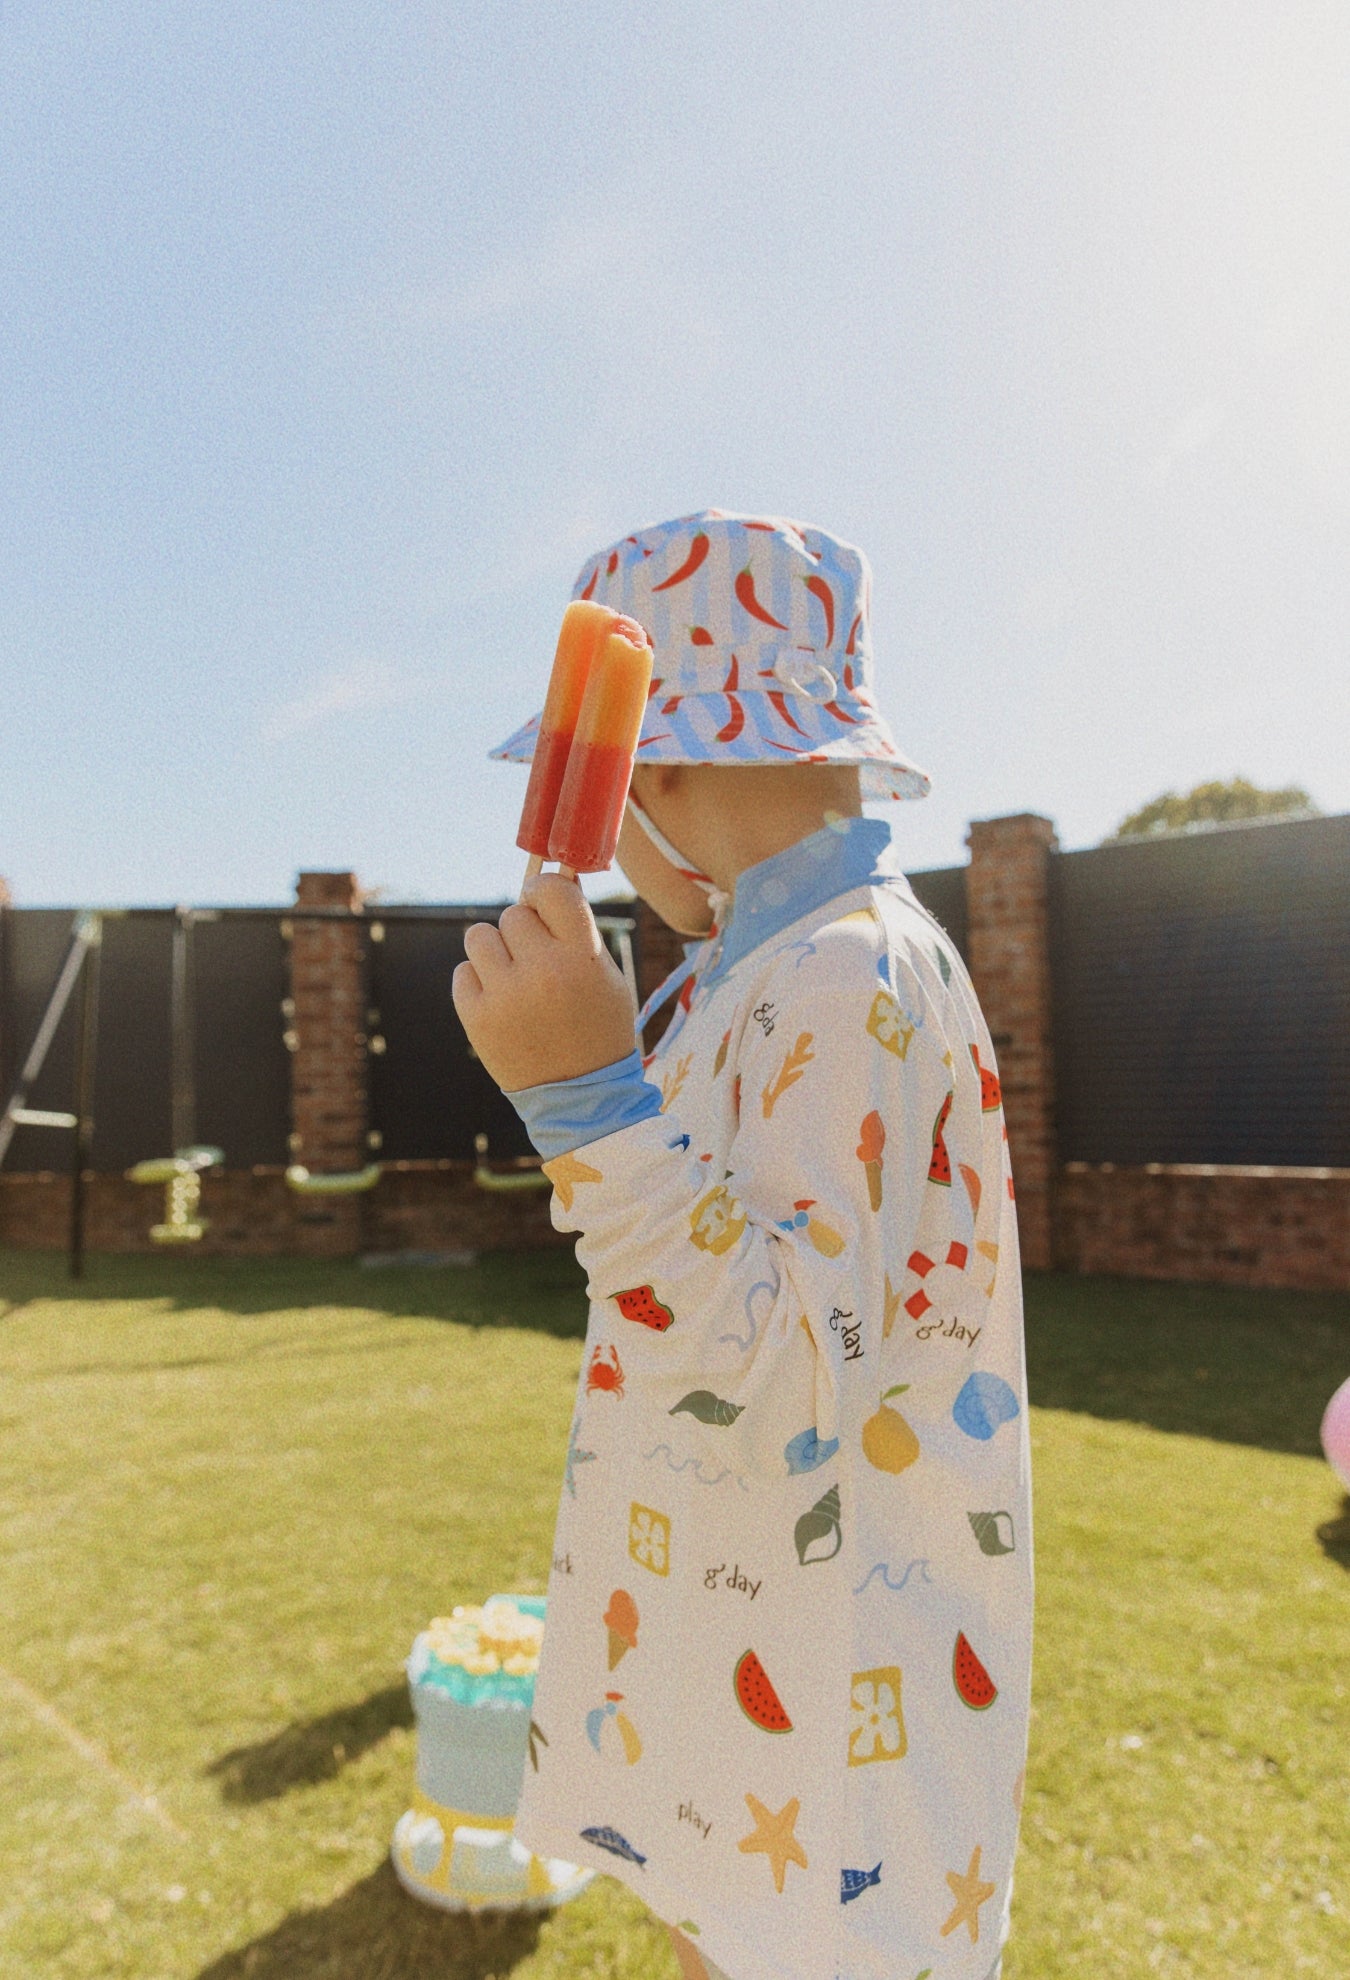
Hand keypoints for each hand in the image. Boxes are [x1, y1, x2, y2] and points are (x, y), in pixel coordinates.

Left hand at [452, 876, 637, 1091]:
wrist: (580, 1098)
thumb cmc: (598, 1028)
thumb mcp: (607, 975)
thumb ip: (579, 929)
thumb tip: (548, 880)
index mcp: (582, 956)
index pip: (551, 890)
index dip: (541, 891)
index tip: (539, 902)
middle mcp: (542, 971)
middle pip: (513, 914)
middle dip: (523, 931)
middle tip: (536, 959)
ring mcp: (505, 996)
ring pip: (479, 935)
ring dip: (495, 950)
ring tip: (514, 977)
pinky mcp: (476, 1018)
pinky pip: (463, 972)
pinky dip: (478, 982)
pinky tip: (501, 1002)